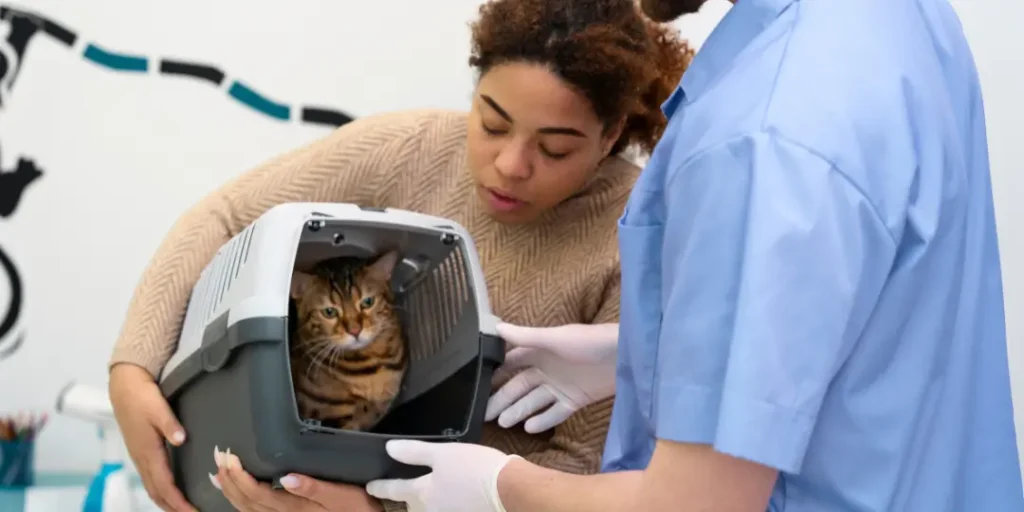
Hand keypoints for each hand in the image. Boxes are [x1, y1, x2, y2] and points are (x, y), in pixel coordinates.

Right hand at [108, 363, 194, 511]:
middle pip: (156, 491)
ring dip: (165, 500)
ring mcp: (138, 455)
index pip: (164, 483)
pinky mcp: (139, 450)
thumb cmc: (141, 395)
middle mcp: (142, 457)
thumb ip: (170, 424)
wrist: (123, 385)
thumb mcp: (157, 407)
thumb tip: (181, 439)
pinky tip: (168, 490)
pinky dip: (159, 489)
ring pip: (151, 486)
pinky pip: (149, 477)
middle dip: (172, 506)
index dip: (177, 500)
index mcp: (148, 450)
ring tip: (181, 509)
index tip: (190, 510)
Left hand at [212, 446, 382, 510]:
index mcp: (293, 509)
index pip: (257, 493)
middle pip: (246, 501)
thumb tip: (287, 477)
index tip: (229, 456)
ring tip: (217, 471)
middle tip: (218, 455)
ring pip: (246, 509)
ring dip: (229, 490)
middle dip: (229, 479)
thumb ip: (315, 488)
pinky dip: (238, 500)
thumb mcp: (342, 496)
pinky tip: (233, 491)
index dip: (239, 477)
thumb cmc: (357, 507)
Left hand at [366, 440, 517, 511]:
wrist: (510, 490)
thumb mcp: (444, 453)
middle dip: (408, 501)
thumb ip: (415, 452)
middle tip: (407, 492)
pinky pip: (448, 511)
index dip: (380, 487)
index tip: (370, 486)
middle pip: (412, 507)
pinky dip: (446, 506)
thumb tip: (389, 449)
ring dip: (428, 506)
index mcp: (422, 493)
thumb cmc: (475, 467)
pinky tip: (454, 500)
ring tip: (433, 496)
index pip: (394, 490)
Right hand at [485, 322, 617, 432]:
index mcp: (540, 350)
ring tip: (502, 423)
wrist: (627, 355)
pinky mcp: (575, 400)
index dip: (495, 373)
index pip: (511, 363)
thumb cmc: (590, 341)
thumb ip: (526, 336)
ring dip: (518, 411)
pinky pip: (555, 412)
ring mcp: (561, 385)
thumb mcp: (556, 338)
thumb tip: (495, 327)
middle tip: (483, 414)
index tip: (475, 384)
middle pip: (519, 386)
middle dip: (502, 399)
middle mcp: (547, 368)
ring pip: (534, 401)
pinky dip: (543, 420)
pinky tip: (529, 428)